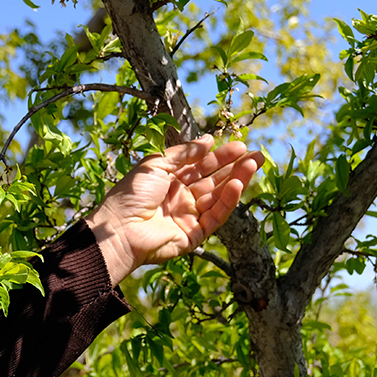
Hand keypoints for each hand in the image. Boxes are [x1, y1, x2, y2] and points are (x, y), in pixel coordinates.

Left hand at [85, 136, 263, 285]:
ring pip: (219, 197)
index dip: (220, 156)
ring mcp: (189, 217)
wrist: (119, 229)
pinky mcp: (195, 235)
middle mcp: (181, 198)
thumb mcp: (156, 164)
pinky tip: (237, 184)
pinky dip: (228, 201)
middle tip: (257, 155)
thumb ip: (183, 153)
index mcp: (170, 181)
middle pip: (214, 180)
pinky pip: (216, 216)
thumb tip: (208, 140)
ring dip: (237, 181)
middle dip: (235, 167)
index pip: (200, 166)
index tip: (239, 145)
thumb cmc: (131, 194)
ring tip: (253, 164)